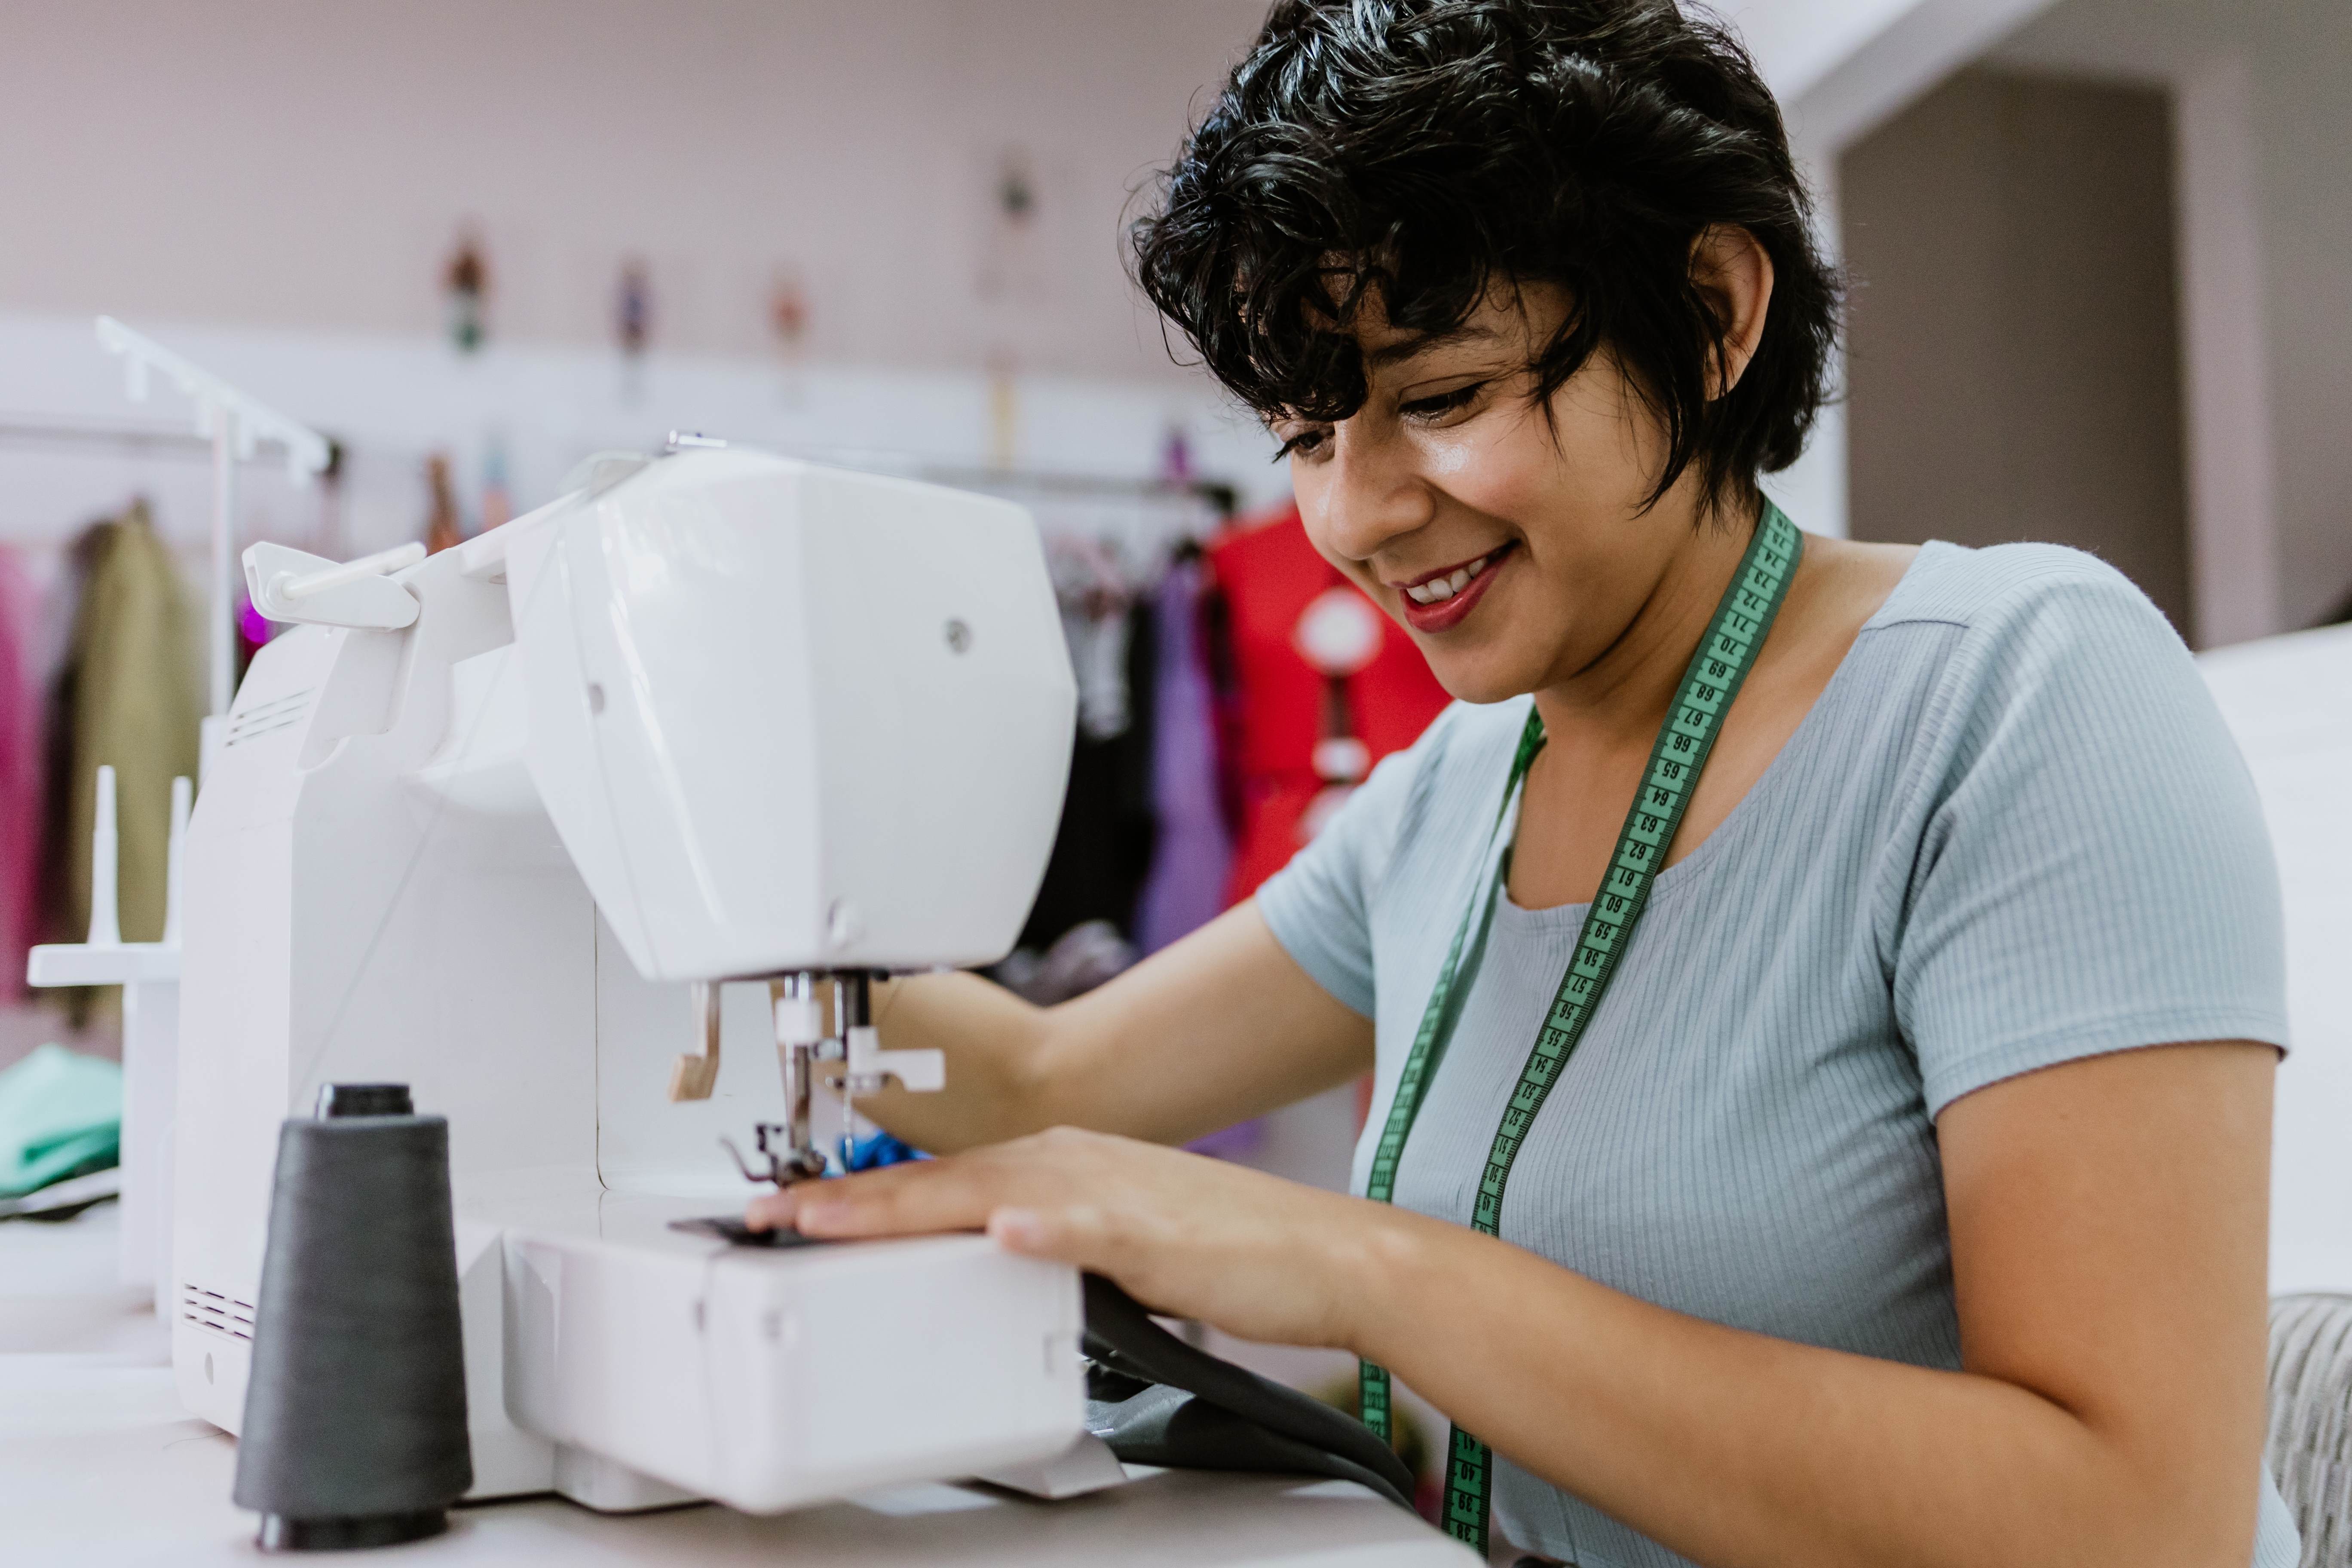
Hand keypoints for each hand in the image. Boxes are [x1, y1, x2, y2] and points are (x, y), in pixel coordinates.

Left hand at [743, 1126, 1406, 1350]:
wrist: (1322, 1253)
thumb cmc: (1228, 1249)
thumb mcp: (1112, 1244)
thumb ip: (1047, 1243)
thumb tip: (996, 1255)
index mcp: (1060, 1166)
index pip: (939, 1180)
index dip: (860, 1196)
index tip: (793, 1211)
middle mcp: (1073, 1164)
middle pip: (941, 1181)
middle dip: (850, 1201)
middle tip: (771, 1216)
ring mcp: (1110, 1193)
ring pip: (989, 1193)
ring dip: (908, 1207)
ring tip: (834, 1221)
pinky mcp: (1153, 1231)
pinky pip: (1086, 1227)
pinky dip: (1041, 1228)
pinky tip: (1004, 1231)